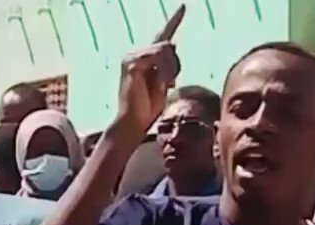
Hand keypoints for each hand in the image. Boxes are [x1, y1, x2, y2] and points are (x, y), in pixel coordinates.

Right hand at [118, 4, 184, 133]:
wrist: (133, 124)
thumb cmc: (147, 109)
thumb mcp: (162, 83)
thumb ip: (167, 65)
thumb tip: (172, 45)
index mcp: (144, 58)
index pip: (162, 36)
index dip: (173, 20)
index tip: (183, 6)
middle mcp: (135, 54)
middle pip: (168, 44)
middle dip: (175, 64)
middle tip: (170, 83)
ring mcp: (131, 57)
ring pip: (166, 48)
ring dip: (171, 68)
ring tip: (166, 85)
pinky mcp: (131, 63)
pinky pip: (158, 55)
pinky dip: (166, 69)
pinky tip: (164, 83)